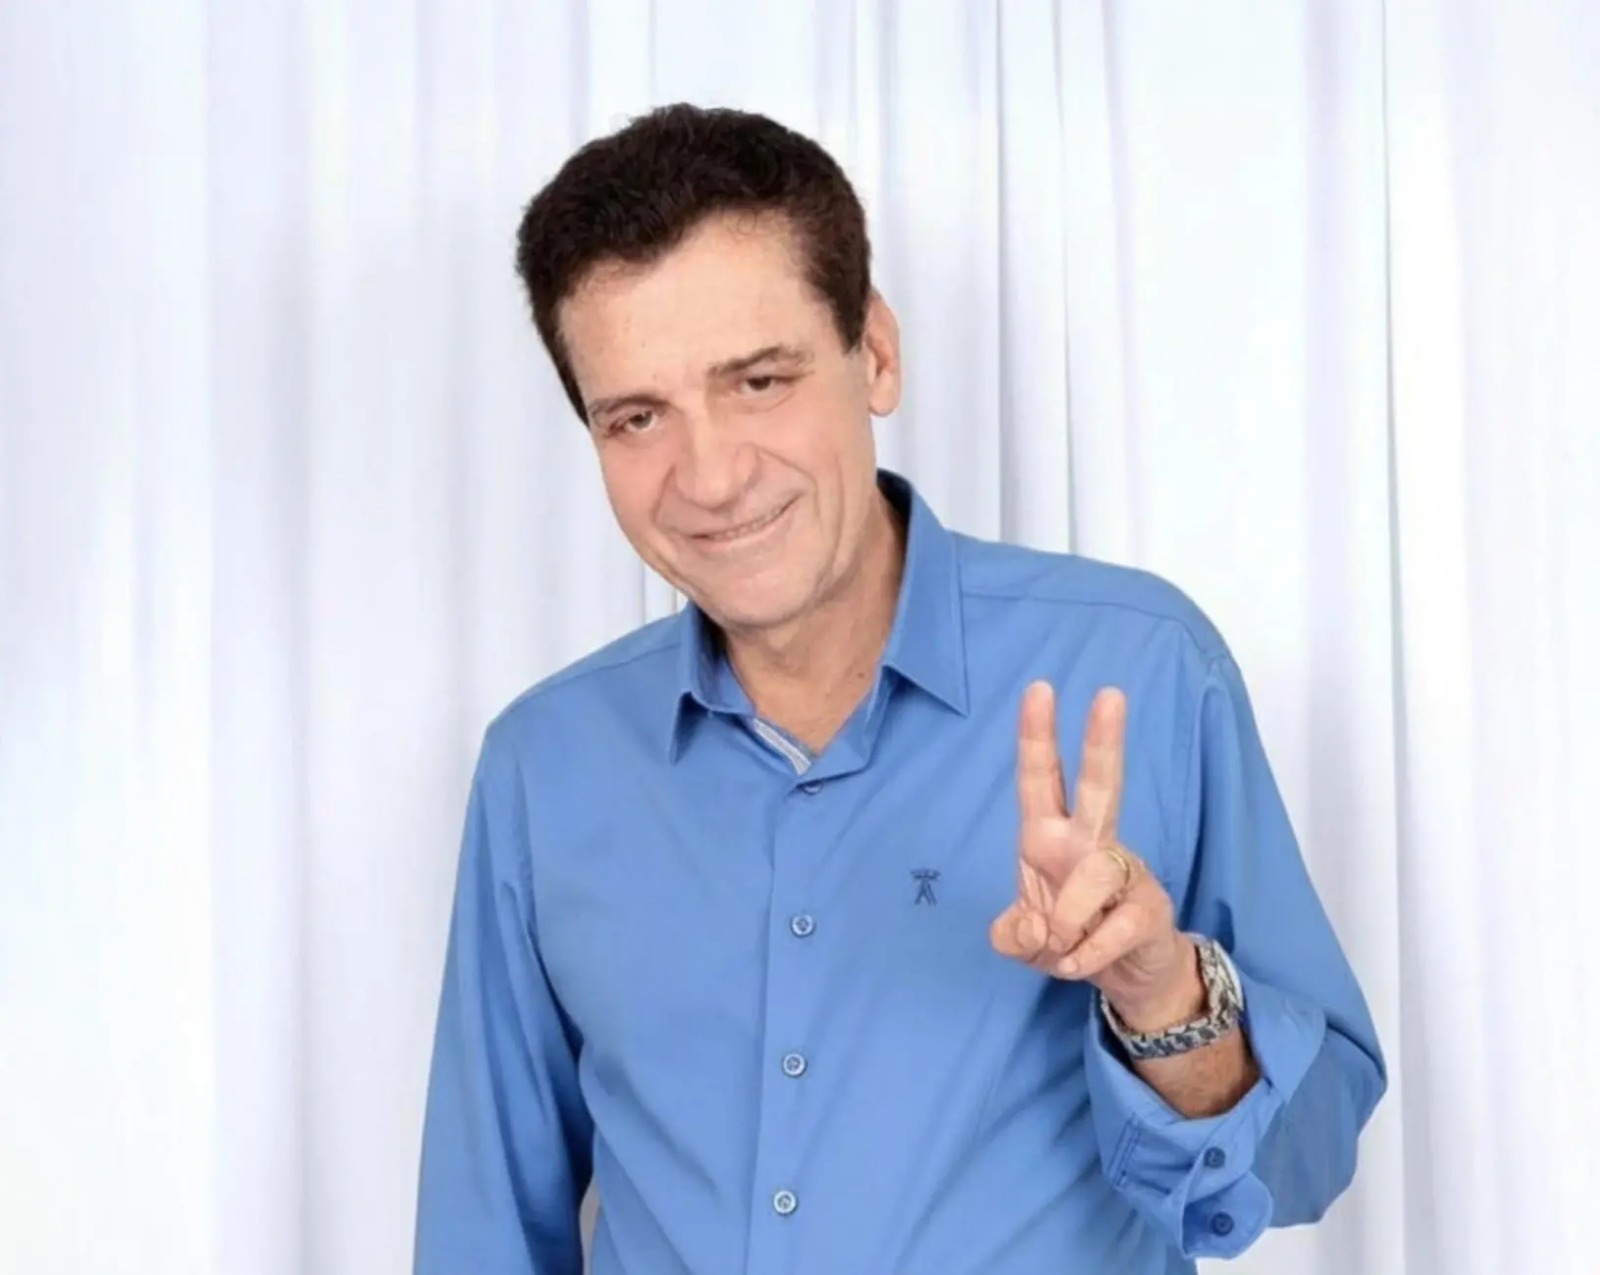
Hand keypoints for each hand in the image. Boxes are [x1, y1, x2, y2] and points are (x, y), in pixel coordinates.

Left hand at [989, 682, 1197, 1026]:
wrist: (1126, 978)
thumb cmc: (1069, 937)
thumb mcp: (1022, 940)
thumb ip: (1012, 936)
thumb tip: (1039, 928)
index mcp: (1049, 836)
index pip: (1040, 778)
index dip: (1037, 737)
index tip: (1040, 689)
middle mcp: (1089, 843)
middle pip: (1099, 785)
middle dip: (1101, 742)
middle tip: (1111, 693)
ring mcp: (1125, 874)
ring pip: (1096, 873)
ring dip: (1066, 921)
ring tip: (1058, 949)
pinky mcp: (1149, 910)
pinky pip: (1111, 930)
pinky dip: (1084, 956)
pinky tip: (1077, 964)